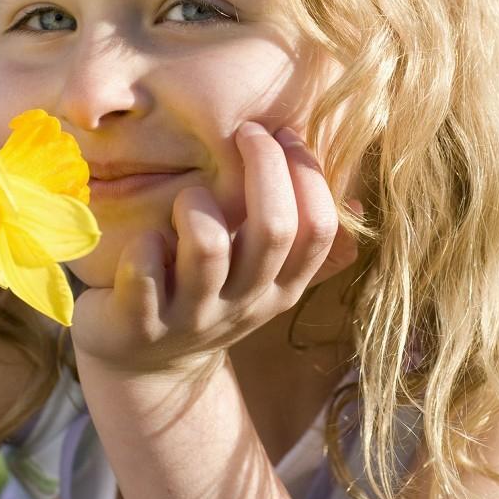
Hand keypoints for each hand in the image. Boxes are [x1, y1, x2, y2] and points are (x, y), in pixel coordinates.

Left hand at [70, 122, 361, 376]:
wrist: (145, 366)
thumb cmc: (207, 296)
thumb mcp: (261, 279)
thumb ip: (299, 242)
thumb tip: (359, 200)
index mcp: (281, 288)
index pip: (318, 231)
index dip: (308, 174)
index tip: (284, 133)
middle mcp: (244, 304)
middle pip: (274, 228)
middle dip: (264, 165)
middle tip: (246, 132)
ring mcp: (193, 317)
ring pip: (208, 247)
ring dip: (196, 203)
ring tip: (188, 196)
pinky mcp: (140, 325)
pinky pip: (144, 271)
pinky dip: (144, 245)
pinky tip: (146, 240)